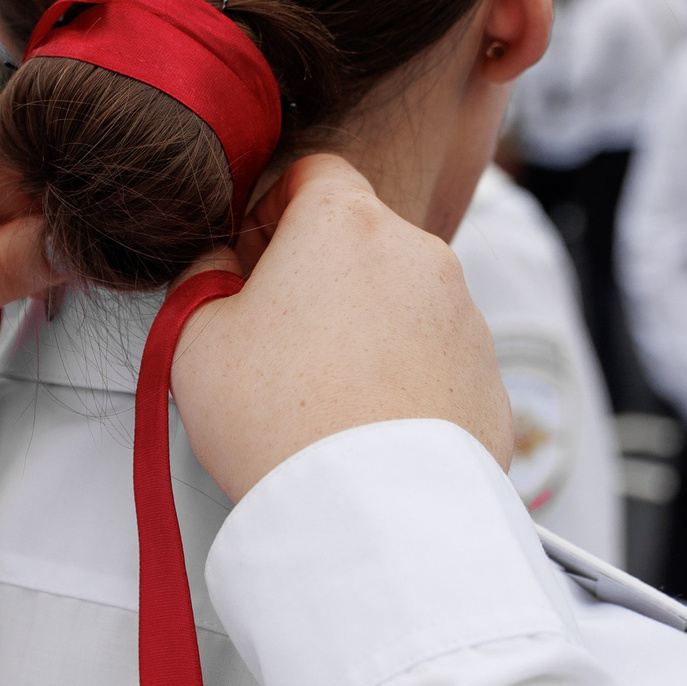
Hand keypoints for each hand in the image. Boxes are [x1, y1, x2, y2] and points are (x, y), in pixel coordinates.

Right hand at [169, 155, 513, 503]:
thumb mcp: (195, 339)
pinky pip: (437, 361)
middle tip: (279, 337)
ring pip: (404, 301)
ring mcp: (466, 317)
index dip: (275, 211)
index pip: (315, 172)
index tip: (255, 262)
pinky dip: (407, 380)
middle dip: (322, 275)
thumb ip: (202, 280)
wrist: (372, 513)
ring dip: (368, 328)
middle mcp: (419, 255)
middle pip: (363, 240)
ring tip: (324, 395)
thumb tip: (219, 266)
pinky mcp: (490, 379)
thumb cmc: (277, 420)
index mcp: (345, 224)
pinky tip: (366, 426)